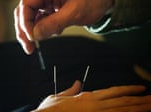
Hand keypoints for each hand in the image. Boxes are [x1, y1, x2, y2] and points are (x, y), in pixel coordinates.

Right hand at [14, 0, 112, 53]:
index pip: (27, 4)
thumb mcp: (74, 13)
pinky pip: (41, 18)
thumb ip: (53, 24)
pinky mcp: (51, 6)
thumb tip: (35, 35)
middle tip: (28, 46)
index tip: (31, 37)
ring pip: (31, 16)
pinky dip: (42, 28)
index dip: (25, 22)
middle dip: (24, 30)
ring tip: (36, 45)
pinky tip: (51, 33)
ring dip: (32, 31)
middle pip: (25, 11)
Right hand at [32, 81, 150, 111]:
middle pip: (123, 101)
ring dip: (139, 108)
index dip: (129, 90)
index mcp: (87, 97)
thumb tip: (77, 83)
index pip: (113, 92)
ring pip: (123, 110)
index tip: (141, 88)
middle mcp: (95, 105)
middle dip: (141, 100)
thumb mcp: (58, 97)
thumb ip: (70, 90)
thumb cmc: (49, 110)